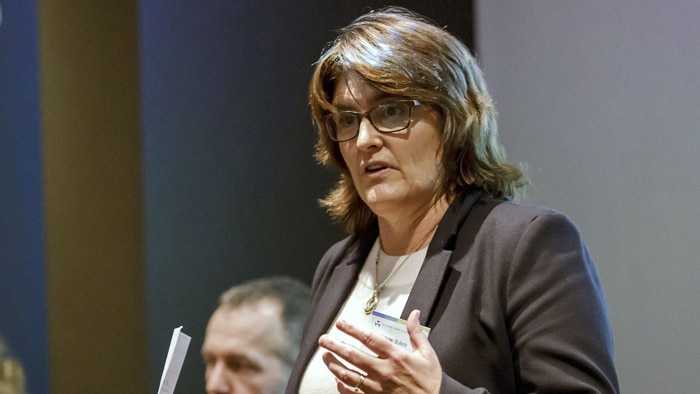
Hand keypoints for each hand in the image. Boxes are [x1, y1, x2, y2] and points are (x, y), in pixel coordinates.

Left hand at [318, 309, 441, 392]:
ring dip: (334, 365)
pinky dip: (343, 386)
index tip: (340, 323)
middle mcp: (384, 371)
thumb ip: (416, 333)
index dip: (352, 330)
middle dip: (335, 346)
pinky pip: (353, 393)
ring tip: (325, 357)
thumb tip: (414, 314)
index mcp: (396, 356)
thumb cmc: (430, 382)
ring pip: (349, 375)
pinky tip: (337, 380)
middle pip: (353, 356)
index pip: (369, 339)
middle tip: (324, 339)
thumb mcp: (427, 354)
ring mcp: (377, 387)